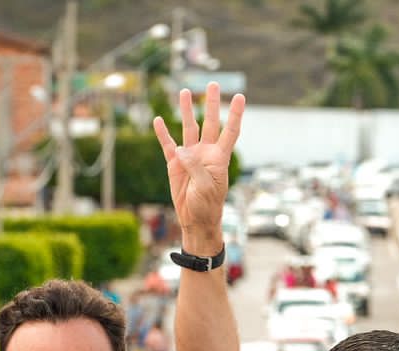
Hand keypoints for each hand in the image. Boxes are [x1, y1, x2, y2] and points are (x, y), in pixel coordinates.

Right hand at [152, 83, 244, 237]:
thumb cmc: (207, 204)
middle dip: (211, 103)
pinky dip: (162, 133)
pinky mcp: (174, 163)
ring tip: (185, 92)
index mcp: (219, 157)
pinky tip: (158, 120)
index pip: (230, 131)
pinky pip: (167, 144)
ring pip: (188, 128)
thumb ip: (195, 166)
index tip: (240, 97)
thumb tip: (180, 149)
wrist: (195, 218)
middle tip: (213, 84)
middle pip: (209, 122)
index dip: (235, 115)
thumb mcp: (206, 186)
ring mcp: (189, 156)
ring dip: (186, 110)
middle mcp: (205, 152)